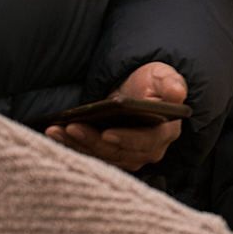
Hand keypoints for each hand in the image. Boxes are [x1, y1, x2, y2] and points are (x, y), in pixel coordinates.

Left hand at [46, 62, 187, 173]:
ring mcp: (126, 156)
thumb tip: (178, 93)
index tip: (107, 133)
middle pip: (119, 154)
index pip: (147, 142)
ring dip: (77, 146)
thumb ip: (171, 82)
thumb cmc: (151, 83)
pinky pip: (89, 157)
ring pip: (101, 157)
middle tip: (71, 127)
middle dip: (93, 142)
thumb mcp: (162, 76)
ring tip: (55, 130)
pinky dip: (70, 147)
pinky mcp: (108, 157)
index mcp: (164, 132)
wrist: (136, 92)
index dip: (127, 140)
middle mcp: (147, 150)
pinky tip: (54, 134)